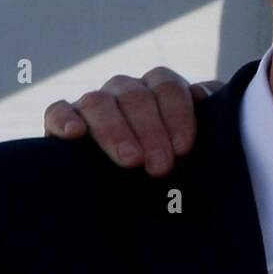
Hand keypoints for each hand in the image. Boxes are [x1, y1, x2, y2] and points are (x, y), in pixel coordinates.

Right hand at [44, 67, 221, 176]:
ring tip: (131, 160)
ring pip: (99, 102)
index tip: (184, 148)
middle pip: (135, 96)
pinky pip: (58, 110)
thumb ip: (214, 116)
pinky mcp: (64, 120)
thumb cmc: (178, 158)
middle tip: (160, 167)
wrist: (138, 186)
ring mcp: (95, 103)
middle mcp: (127, 90)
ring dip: (115, 130)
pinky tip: (76, 135)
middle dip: (150, 131)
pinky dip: (65, 119)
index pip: (168, 87)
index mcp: (160, 88)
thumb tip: (210, 99)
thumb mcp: (201, 139)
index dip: (178, 115)